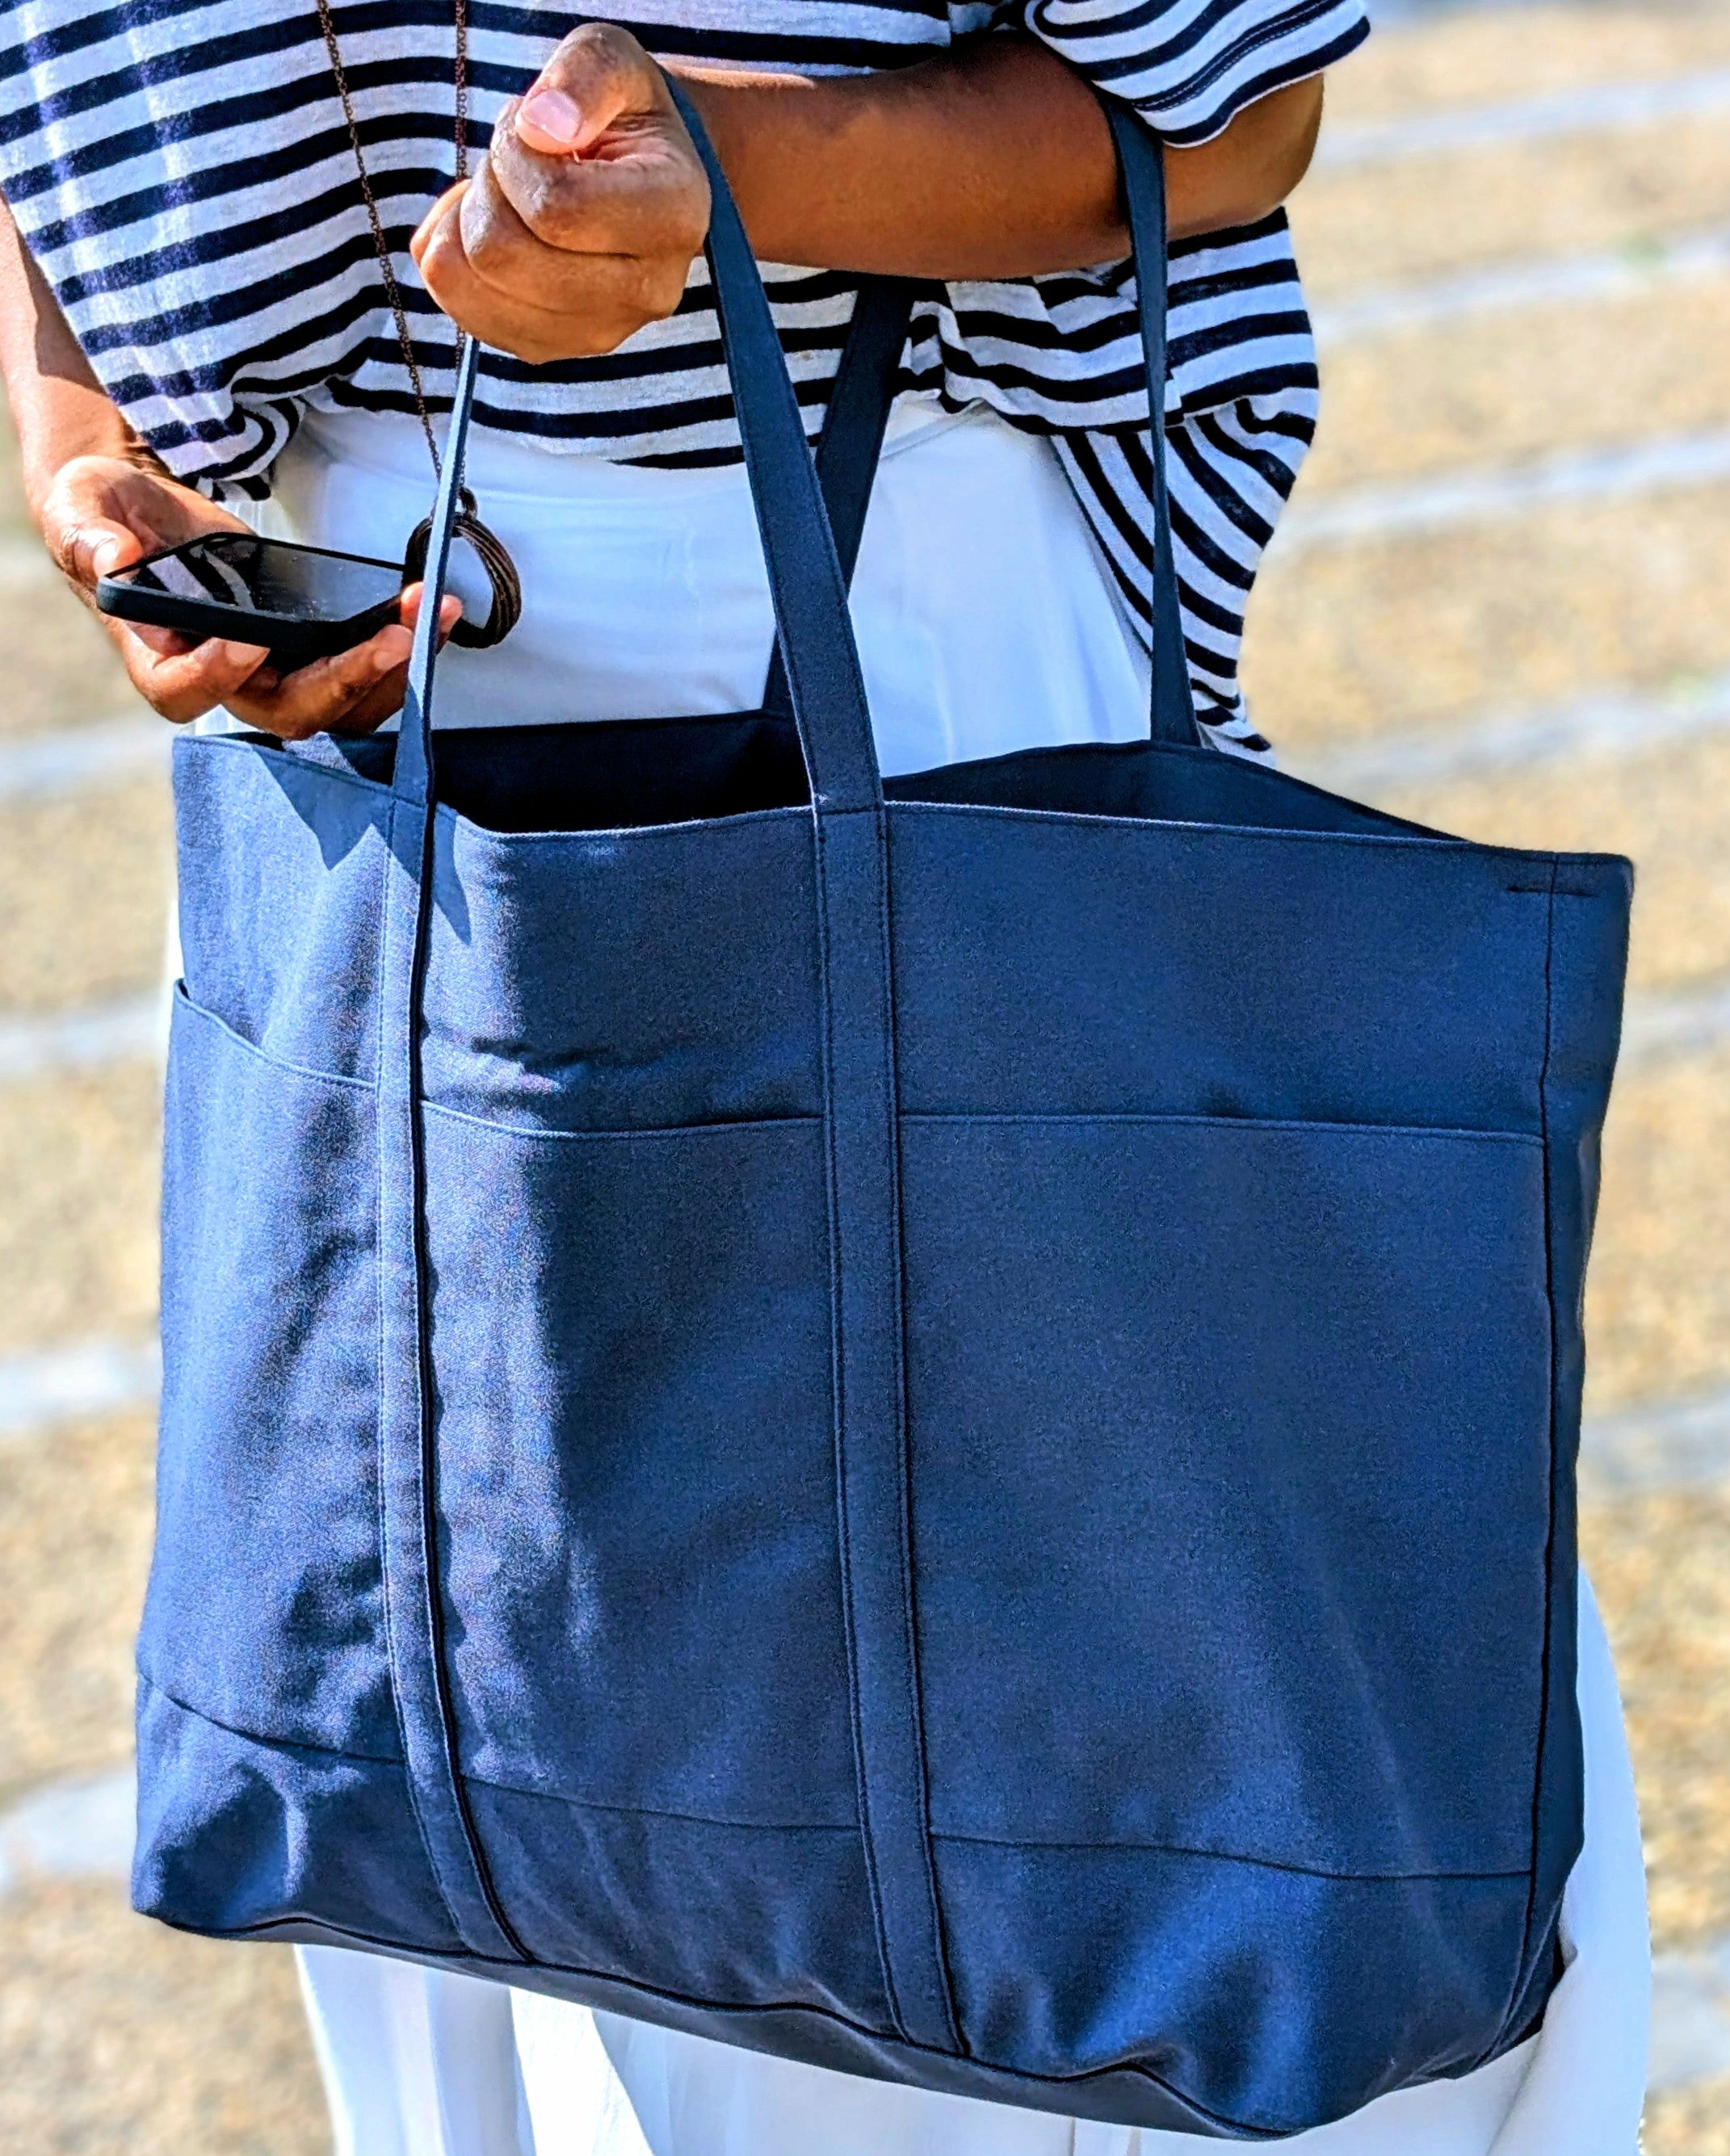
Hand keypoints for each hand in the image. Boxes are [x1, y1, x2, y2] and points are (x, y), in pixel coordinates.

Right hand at [38, 453, 457, 737]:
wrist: (149, 512)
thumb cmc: (108, 517)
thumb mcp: (81, 511)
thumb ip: (89, 537)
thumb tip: (116, 560)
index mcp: (157, 658)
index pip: (185, 693)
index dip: (216, 675)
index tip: (250, 641)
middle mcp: (223, 680)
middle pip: (289, 711)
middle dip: (346, 679)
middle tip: (393, 638)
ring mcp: (274, 671)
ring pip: (342, 702)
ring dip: (393, 668)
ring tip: (428, 615)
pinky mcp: (311, 651)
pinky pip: (365, 671)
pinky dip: (404, 645)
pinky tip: (431, 609)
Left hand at [411, 24, 710, 362]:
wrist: (639, 176)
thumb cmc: (621, 114)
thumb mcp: (611, 61)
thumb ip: (582, 76)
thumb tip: (541, 128)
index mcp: (672, 217)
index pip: (556, 209)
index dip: (514, 157)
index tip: (529, 126)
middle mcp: (646, 291)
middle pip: (504, 254)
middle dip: (487, 190)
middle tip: (515, 160)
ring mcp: (599, 333)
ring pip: (474, 286)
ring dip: (468, 223)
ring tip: (510, 195)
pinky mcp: (551, 349)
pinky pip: (461, 310)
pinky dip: (454, 260)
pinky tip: (496, 228)